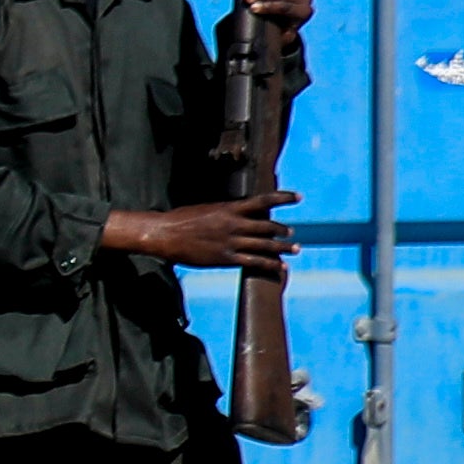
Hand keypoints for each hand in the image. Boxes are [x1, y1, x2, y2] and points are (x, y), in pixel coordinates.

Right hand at [111, 193, 295, 271]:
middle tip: (291, 232)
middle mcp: (234, 224)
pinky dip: (271, 265)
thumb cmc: (180, 220)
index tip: (298, 197)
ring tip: (295, 248)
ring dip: (283, 247)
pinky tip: (280, 267)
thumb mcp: (205, 209)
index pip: (264, 201)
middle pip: (268, 226)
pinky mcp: (227, 258)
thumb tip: (237, 214)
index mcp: (229, 208)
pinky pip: (255, 262)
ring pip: (266, 245)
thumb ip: (224, 212)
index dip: (283, 198)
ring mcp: (232, 241)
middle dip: (282, 230)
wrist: (164, 234)